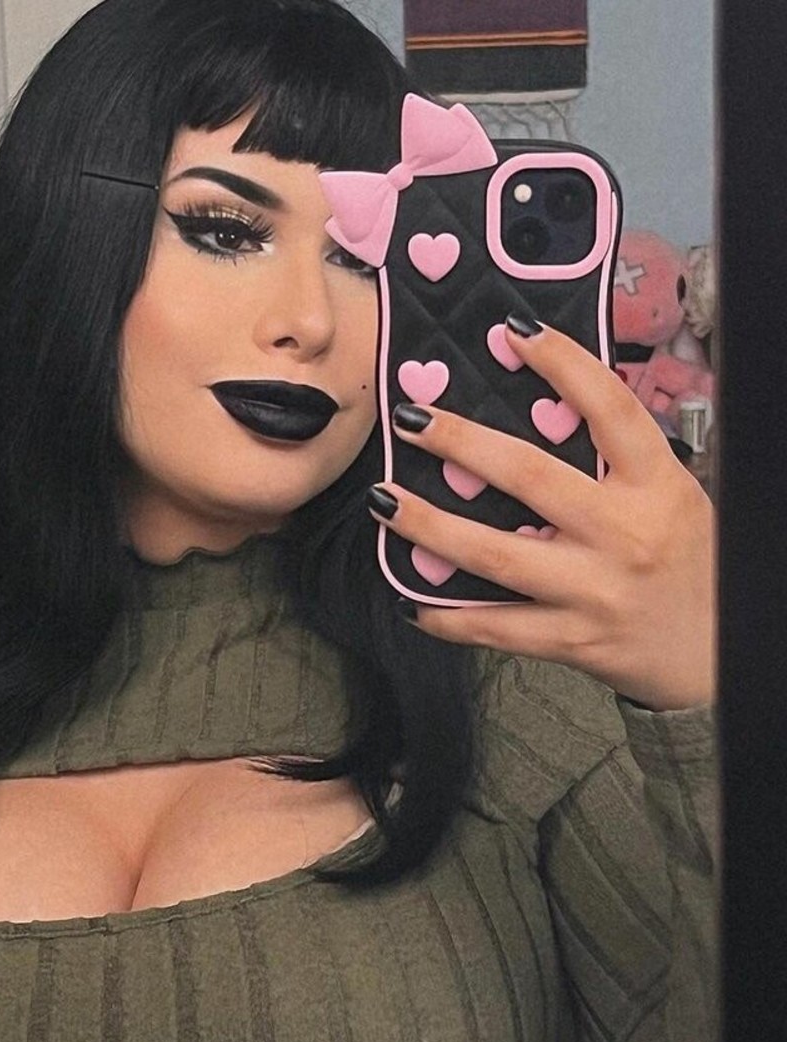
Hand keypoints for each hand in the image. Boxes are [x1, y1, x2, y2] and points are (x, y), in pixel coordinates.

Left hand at [367, 319, 716, 711]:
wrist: (718, 650)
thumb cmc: (687, 562)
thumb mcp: (670, 496)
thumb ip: (616, 462)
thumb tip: (545, 410)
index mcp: (655, 486)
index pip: (609, 410)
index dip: (563, 364)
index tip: (514, 330)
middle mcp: (623, 535)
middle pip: (530, 477)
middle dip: (461, 443)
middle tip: (411, 420)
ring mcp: (593, 591)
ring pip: (496, 555)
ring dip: (430, 527)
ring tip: (384, 503)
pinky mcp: (572, 641)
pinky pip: (496, 628)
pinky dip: (447, 617)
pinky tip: (411, 600)